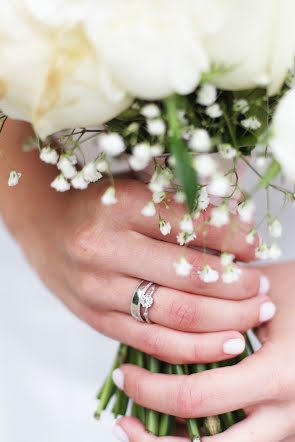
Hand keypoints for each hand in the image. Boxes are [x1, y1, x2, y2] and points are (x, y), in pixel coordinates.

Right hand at [20, 176, 273, 365]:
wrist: (45, 226)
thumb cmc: (96, 204)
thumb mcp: (136, 190)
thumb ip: (183, 207)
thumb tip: (240, 227)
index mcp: (122, 205)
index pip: (195, 225)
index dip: (235, 239)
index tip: (257, 246)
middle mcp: (106, 248)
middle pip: (190, 275)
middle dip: (239, 285)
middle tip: (264, 288)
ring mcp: (99, 289)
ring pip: (177, 314)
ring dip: (227, 318)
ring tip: (257, 314)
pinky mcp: (96, 319)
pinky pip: (154, 343)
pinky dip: (196, 348)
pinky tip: (227, 343)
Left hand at [113, 262, 294, 441]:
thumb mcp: (264, 292)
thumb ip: (216, 304)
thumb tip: (158, 309)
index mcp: (278, 378)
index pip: (196, 398)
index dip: (149, 391)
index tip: (124, 372)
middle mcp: (286, 417)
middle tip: (123, 417)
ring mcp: (288, 429)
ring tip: (139, 428)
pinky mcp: (285, 428)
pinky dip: (201, 440)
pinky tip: (177, 425)